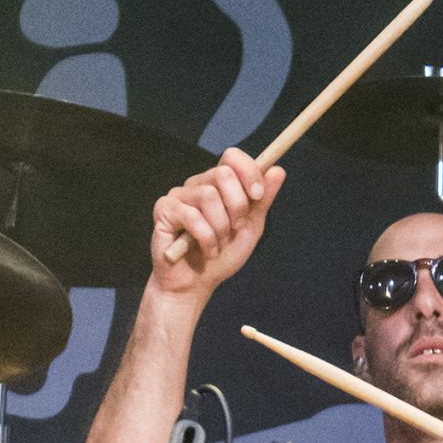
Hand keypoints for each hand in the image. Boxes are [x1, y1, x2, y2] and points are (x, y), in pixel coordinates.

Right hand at [150, 147, 285, 301]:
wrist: (195, 285)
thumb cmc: (221, 256)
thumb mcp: (250, 228)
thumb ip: (262, 200)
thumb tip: (278, 170)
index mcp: (218, 185)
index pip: (232, 157)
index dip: (248, 172)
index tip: (257, 196)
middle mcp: (197, 185)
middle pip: (223, 173)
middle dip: (237, 205)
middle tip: (235, 228)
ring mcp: (178, 196)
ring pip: (209, 195)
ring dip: (221, 228)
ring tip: (218, 244)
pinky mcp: (164, 210)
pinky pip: (192, 216)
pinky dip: (206, 238)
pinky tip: (207, 250)